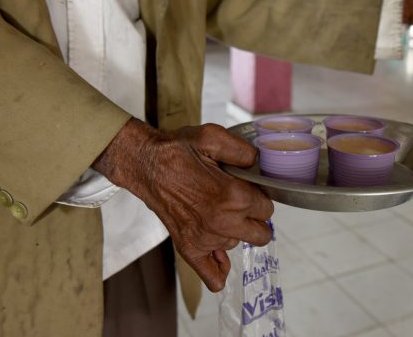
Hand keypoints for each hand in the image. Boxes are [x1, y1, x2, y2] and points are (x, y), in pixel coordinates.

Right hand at [92, 119, 273, 291]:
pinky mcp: (188, 248)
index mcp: (233, 197)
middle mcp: (222, 222)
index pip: (268, 209)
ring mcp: (204, 239)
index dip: (260, 196)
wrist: (145, 163)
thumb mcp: (214, 137)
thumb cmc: (177, 150)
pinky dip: (219, 269)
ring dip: (234, 231)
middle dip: (255, 218)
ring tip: (215, 210)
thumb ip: (244, 151)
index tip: (247, 188)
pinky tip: (219, 256)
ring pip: (237, 244)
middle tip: (239, 203)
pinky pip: (212, 275)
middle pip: (261, 234)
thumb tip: (258, 165)